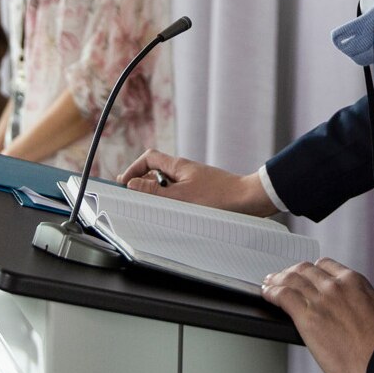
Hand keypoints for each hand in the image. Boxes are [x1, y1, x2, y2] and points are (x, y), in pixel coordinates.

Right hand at [118, 150, 276, 214]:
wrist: (249, 200)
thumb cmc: (218, 198)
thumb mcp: (181, 197)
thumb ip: (154, 191)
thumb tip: (132, 184)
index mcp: (178, 166)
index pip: (149, 159)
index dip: (134, 169)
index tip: (125, 183)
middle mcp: (185, 170)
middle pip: (157, 171)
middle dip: (144, 184)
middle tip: (134, 198)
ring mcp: (194, 180)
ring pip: (169, 185)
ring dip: (159, 195)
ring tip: (155, 208)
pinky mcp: (203, 192)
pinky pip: (180, 194)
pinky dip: (172, 201)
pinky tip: (175, 214)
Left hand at [260, 259, 373, 372]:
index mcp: (355, 282)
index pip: (325, 266)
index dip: (312, 271)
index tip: (306, 276)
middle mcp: (335, 286)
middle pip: (304, 270)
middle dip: (291, 273)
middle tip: (282, 278)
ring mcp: (320, 300)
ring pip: (290, 280)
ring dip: (277, 280)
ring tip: (269, 284)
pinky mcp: (307, 317)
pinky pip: (282, 296)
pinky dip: (271, 292)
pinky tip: (267, 294)